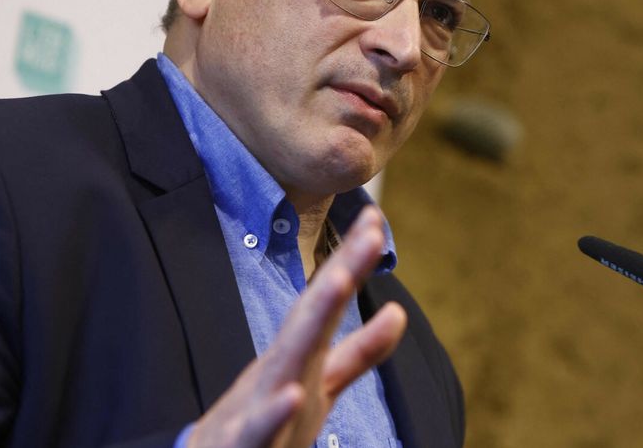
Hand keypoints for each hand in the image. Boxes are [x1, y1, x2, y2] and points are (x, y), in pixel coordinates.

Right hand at [185, 206, 406, 447]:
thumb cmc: (268, 418)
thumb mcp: (321, 382)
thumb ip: (359, 352)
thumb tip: (398, 311)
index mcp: (299, 352)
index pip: (329, 300)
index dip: (354, 260)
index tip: (376, 217)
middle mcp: (280, 368)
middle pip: (313, 317)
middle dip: (342, 274)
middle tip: (372, 234)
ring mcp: (259, 402)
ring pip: (287, 360)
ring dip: (311, 322)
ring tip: (341, 282)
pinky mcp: (244, 442)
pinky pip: (259, 428)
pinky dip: (274, 412)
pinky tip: (293, 395)